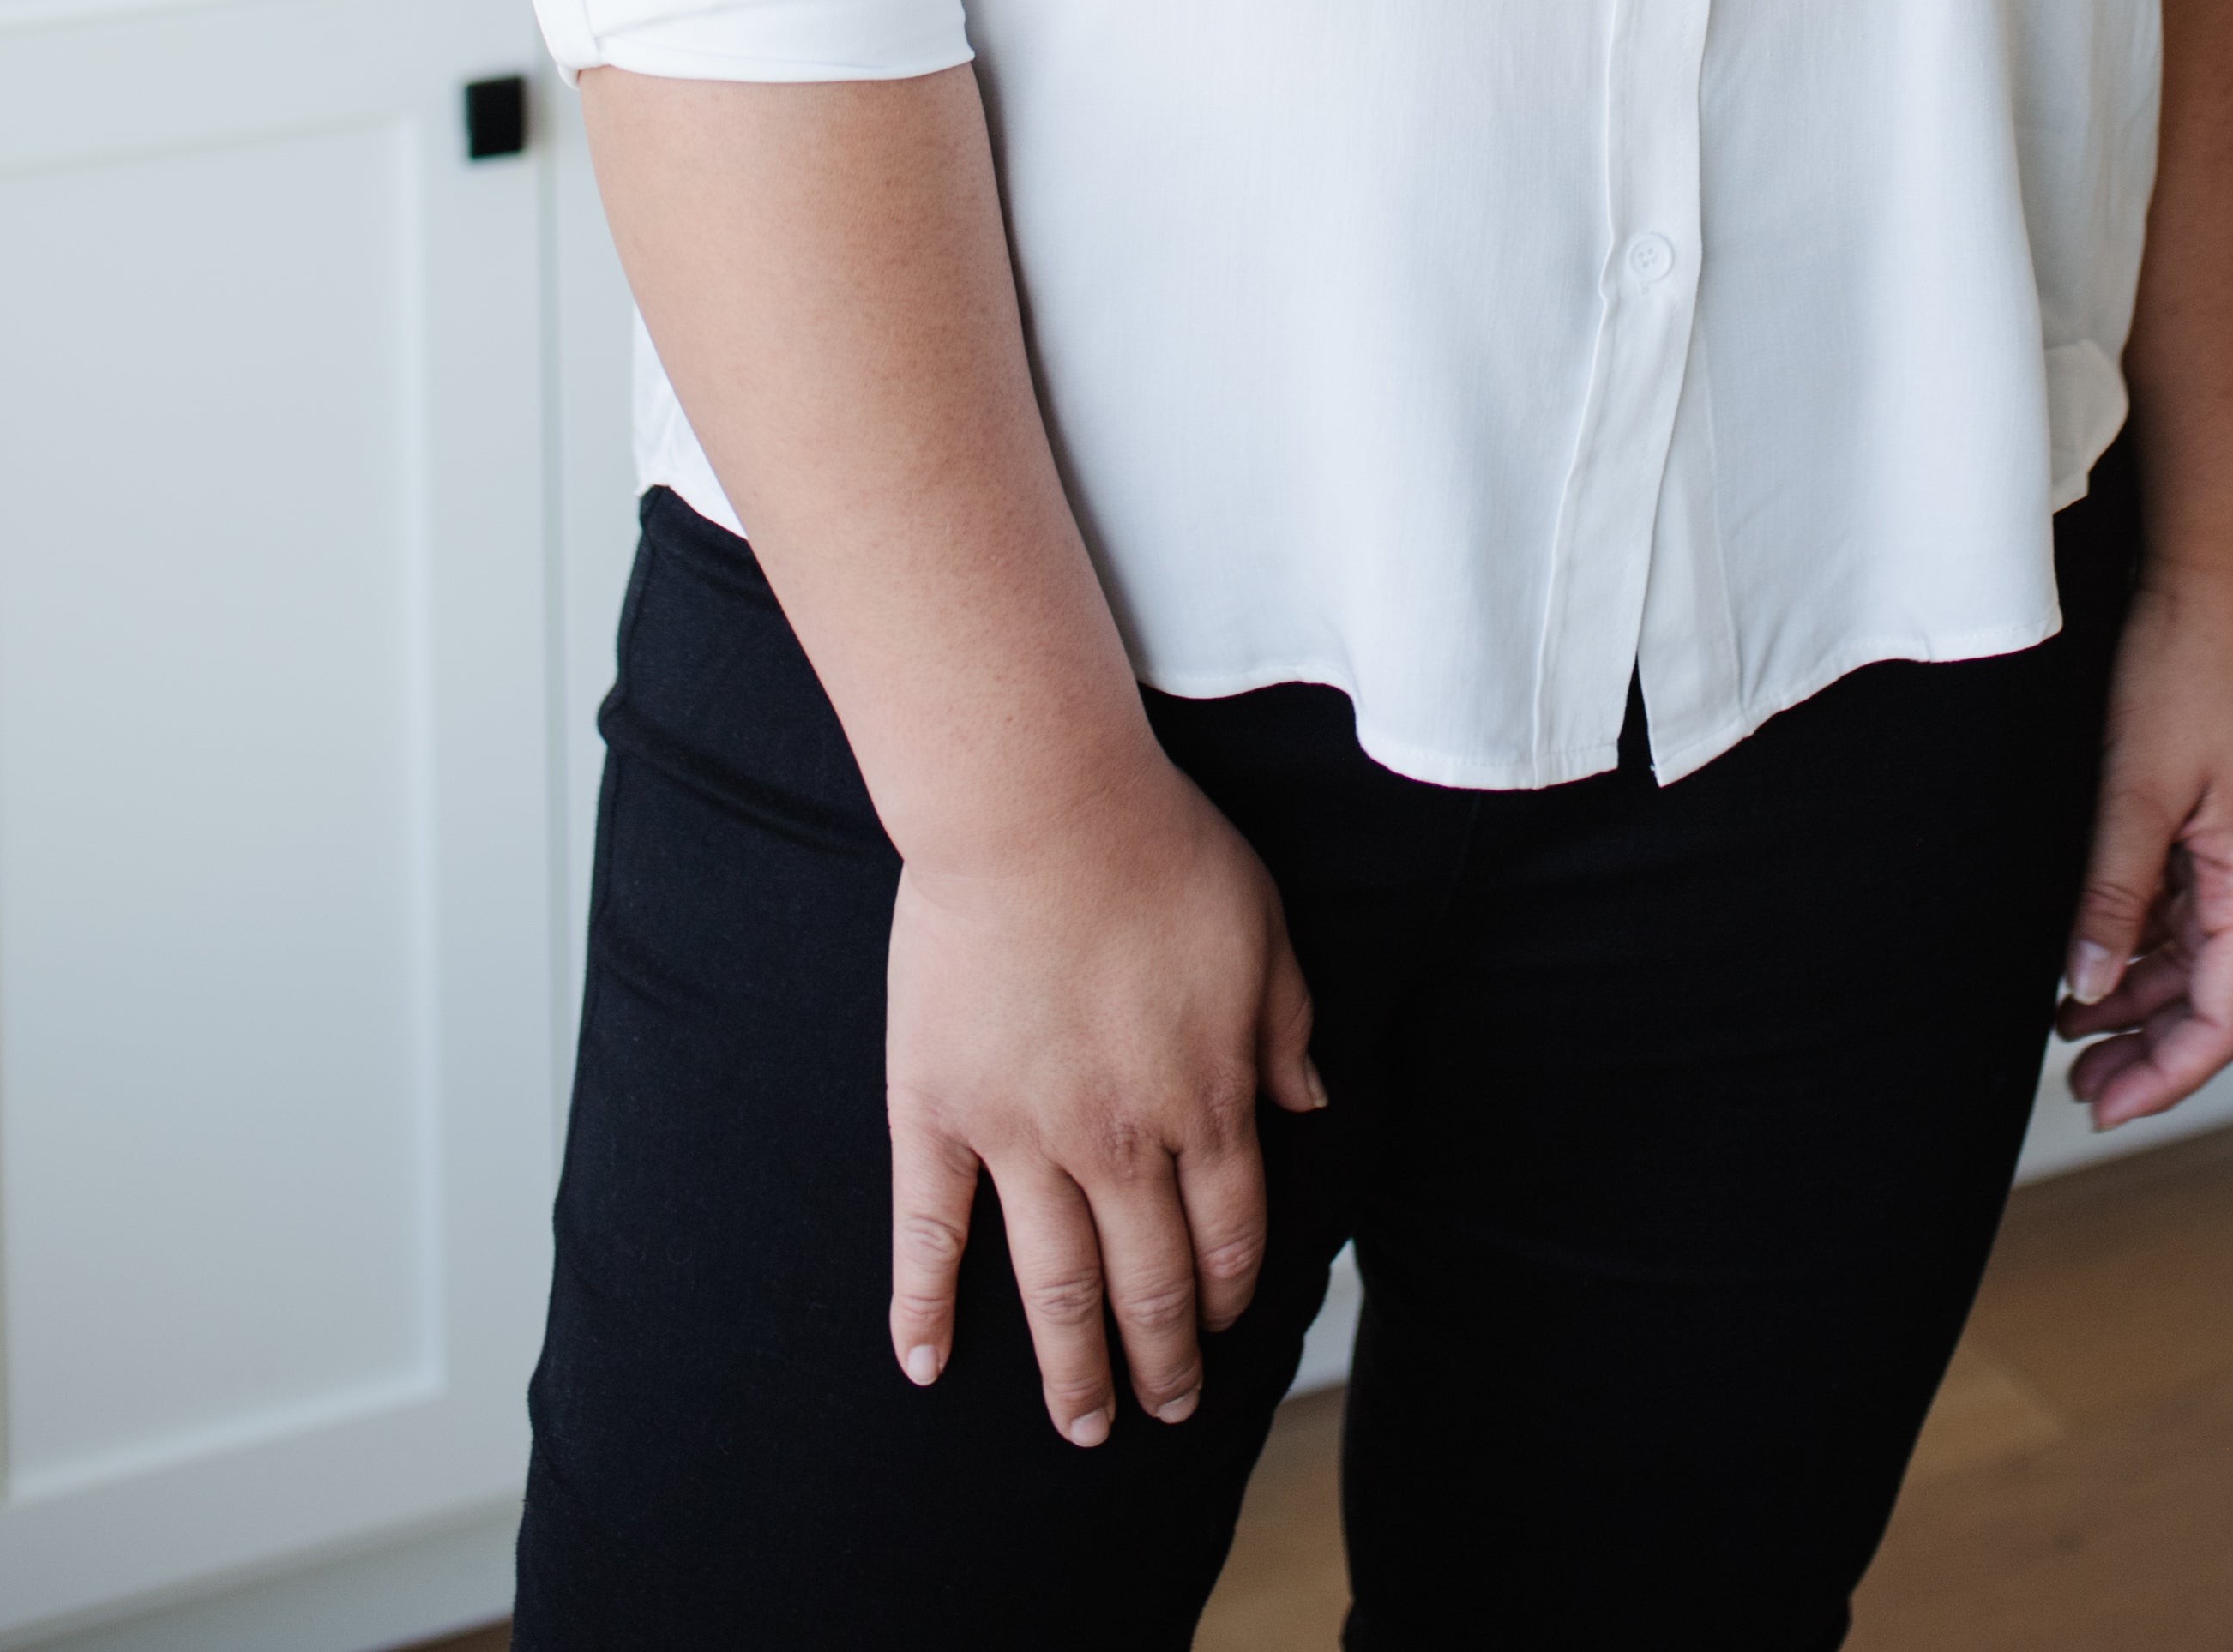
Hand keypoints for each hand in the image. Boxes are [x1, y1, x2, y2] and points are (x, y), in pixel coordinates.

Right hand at [886, 749, 1325, 1443]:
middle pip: (1149, 1285)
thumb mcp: (1264, 929)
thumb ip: (1288, 1026)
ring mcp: (1022, 1134)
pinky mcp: (938, 1108)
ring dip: (1072, 1371)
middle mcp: (1120, 1141)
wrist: (1037, 802)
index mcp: (1206, 1100)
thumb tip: (1309, 1103)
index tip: (1220, 1330)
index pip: (1228, 1236)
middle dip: (1162, 1364)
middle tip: (1163, 1413)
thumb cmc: (1158, 848)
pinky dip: (923, 1307)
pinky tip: (926, 1365)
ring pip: (1055, 1286)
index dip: (1227, 1295)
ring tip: (1082, 1429)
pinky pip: (930, 1229)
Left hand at [2058, 559, 2232, 1127]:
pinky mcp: (2219, 815)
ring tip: (2066, 1028)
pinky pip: (2183, 902)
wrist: (2215, 577)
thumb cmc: (2187, 670)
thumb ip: (2113, 892)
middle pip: (2211, 994)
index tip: (2105, 1107)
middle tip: (2077, 1088)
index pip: (2226, 1015)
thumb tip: (2085, 984)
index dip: (2168, 1072)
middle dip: (2147, 1048)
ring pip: (2193, 952)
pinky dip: (2137, 936)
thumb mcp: (2135, 788)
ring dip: (2136, 995)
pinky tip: (2084, 952)